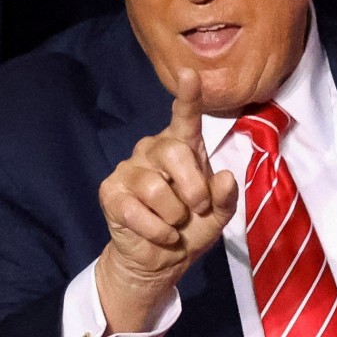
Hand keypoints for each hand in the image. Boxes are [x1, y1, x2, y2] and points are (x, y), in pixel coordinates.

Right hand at [95, 69, 237, 332]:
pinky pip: (135, 210)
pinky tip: (160, 236)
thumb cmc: (191, 229)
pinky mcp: (111, 192)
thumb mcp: (217, 217)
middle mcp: (153, 150)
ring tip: (174, 225)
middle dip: (193, 186)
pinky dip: (156, 230)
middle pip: (173, 151)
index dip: (188, 96)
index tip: (190, 75)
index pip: (185, 117)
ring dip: (173, 216)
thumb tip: (226, 177)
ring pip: (154, 187)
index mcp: (183, 148)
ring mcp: (129, 169)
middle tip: (197, 208)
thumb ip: (225, 198)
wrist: (160, 260)